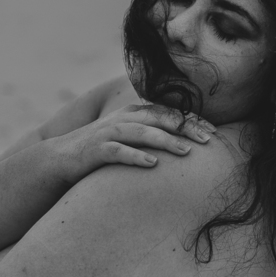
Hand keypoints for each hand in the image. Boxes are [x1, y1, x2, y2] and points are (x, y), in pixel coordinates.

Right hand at [51, 103, 215, 183]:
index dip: (192, 121)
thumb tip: (184, 143)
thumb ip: (151, 134)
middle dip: (186, 127)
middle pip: (160, 118)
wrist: (61, 157)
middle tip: (209, 140)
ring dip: (165, 141)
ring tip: (186, 151)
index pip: (169, 112)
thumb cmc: (101, 150)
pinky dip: (136, 156)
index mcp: (134, 113)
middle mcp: (124, 119)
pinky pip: (118, 151)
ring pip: (142, 132)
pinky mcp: (96, 150)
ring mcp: (109, 133)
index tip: (214, 132)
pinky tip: (152, 164)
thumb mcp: (128, 137)